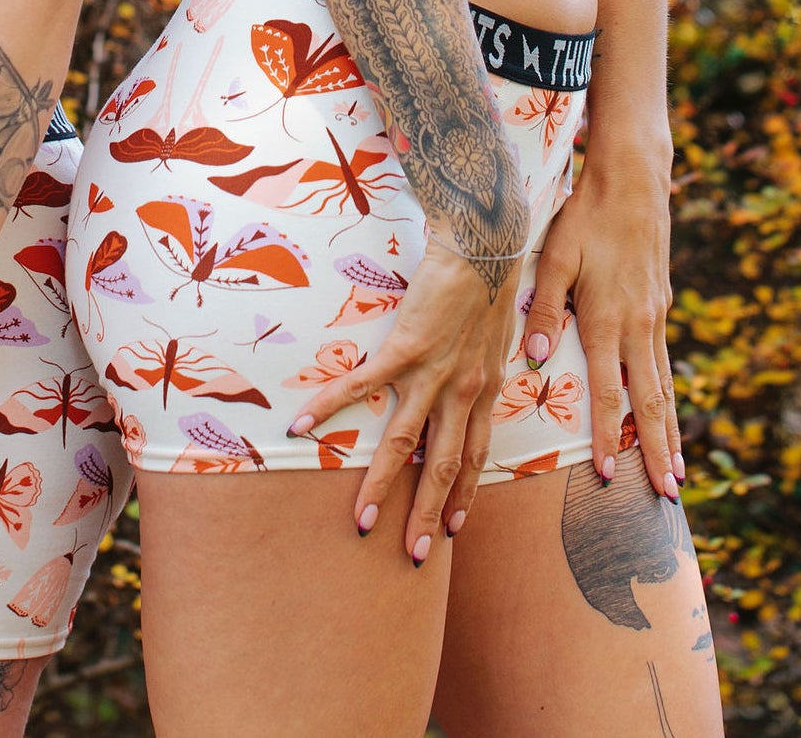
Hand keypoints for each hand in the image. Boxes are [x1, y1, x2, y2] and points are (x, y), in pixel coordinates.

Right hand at [289, 234, 520, 561]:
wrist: (484, 246)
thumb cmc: (489, 284)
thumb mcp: (498, 337)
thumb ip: (484, 366)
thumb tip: (478, 381)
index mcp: (484, 391)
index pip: (474, 458)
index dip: (462, 497)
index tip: (451, 531)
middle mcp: (462, 392)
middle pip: (442, 466)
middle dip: (425, 515)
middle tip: (410, 555)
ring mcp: (433, 372)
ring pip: (404, 442)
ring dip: (383, 485)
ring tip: (362, 519)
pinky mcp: (405, 346)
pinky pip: (363, 384)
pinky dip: (331, 405)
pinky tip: (303, 423)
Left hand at [523, 148, 682, 499]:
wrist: (634, 183)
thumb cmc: (584, 218)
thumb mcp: (554, 257)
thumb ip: (543, 309)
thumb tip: (533, 361)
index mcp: (607, 319)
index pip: (608, 393)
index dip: (607, 437)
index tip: (608, 478)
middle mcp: (638, 327)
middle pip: (651, 403)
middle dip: (657, 453)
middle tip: (668, 497)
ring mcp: (655, 319)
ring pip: (665, 388)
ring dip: (671, 433)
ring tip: (679, 474)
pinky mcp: (660, 308)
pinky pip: (666, 364)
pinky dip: (670, 399)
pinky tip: (669, 417)